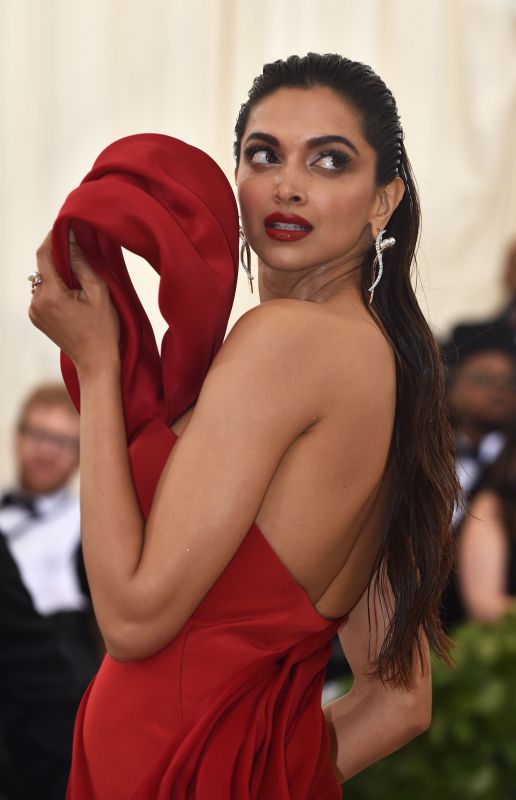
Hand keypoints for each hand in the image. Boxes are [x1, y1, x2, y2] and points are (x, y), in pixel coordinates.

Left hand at [29, 230, 119, 374]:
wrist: (95, 361)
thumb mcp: (99, 293)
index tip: (64, 229)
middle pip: (43, 268)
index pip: (44, 255)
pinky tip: (72, 301)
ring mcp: (34, 312)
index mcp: (51, 295)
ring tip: (79, 288)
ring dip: (58, 277)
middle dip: (60, 261)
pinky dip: (55, 291)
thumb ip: (82, 264)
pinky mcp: (36, 318)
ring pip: (43, 281)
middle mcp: (36, 303)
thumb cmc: (102, 329)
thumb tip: (70, 240)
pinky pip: (43, 295)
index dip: (53, 239)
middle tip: (81, 262)